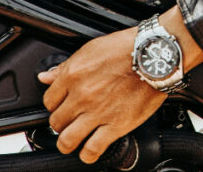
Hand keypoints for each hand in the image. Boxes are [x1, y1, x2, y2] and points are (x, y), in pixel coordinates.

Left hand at [39, 7, 202, 163]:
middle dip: (61, 123)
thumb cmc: (127, 48)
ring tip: (74, 139)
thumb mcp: (92, 49)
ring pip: (66, 141)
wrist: (155, 55)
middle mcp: (81, 96)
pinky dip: (88, 154)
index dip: (55, 104)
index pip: (48, 101)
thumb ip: (66, 66)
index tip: (62, 105)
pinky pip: (91, 150)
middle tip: (71, 119)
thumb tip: (46, 76)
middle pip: (56, 122)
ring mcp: (97, 113)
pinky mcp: (115, 126)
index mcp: (73, 75)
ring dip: (67, 142)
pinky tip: (90, 148)